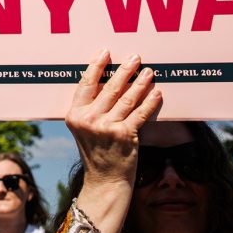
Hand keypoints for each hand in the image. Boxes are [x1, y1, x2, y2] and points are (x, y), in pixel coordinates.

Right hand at [65, 48, 161, 232]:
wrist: (105, 180)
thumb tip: (110, 81)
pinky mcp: (125, 135)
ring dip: (141, 82)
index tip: (105, 52)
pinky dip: (150, 102)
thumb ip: (91, 107)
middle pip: (109, 87)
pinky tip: (157, 93)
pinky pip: (140, 113)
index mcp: (74, 115)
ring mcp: (107, 127)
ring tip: (149, 71)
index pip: (86, 83)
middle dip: (125, 70)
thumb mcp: (85, 128)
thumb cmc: (97, 151)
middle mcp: (89, 120)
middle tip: (135, 57)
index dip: (96, 66)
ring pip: (127, 98)